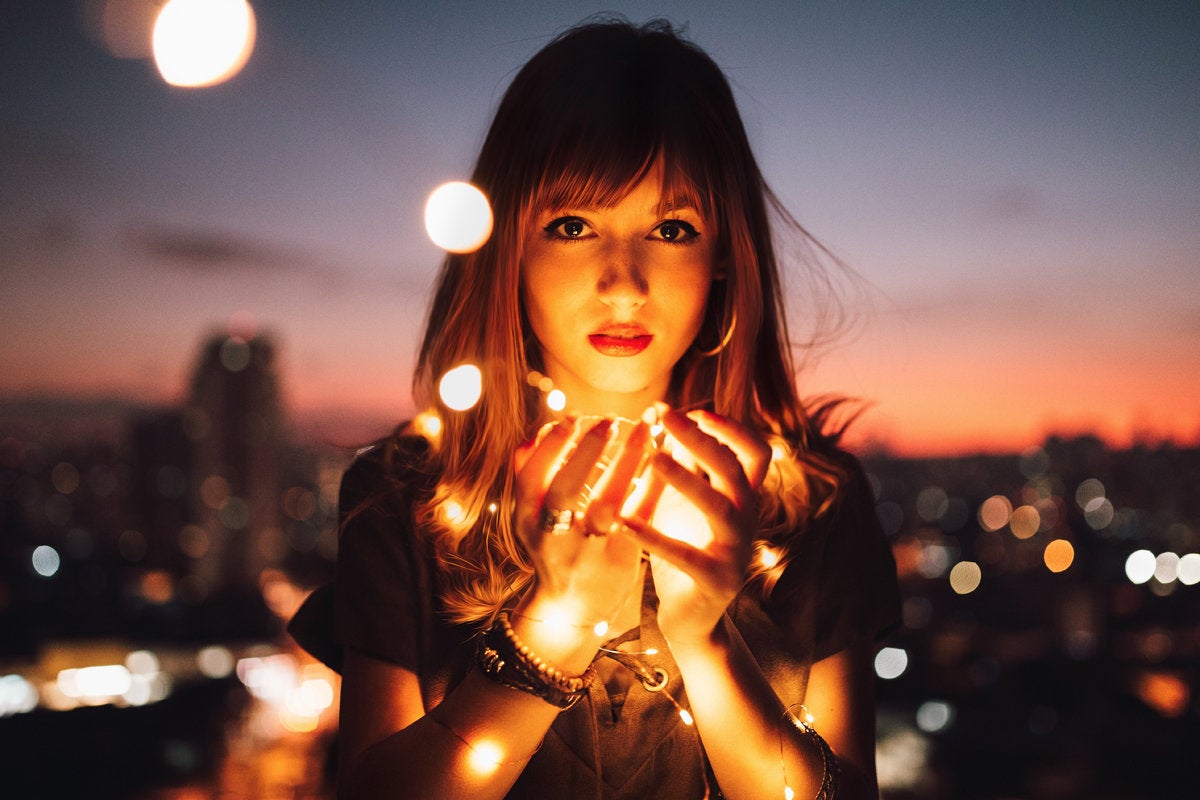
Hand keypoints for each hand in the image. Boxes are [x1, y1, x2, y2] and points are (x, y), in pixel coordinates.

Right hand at [513, 418, 647, 626]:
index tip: (573, 417)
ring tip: (645, 431)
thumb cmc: (554, 548)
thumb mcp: (530, 518)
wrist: (570, 610)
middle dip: (586, 453)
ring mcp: (587, 552)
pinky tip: (665, 459)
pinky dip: (652, 485)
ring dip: (627, 463)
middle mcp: (552, 538)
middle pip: (564, 491)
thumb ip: (529, 477)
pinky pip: (640, 517)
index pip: (530, 477)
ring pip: (606, 505)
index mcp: (527, 521)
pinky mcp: (619, 561)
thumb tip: (537, 432)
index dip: (551, 446)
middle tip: (609, 420)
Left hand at [620, 409, 770, 643]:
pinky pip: (685, 555)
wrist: (690, 617)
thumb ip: (683, 464)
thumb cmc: (684, 548)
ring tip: (652, 458)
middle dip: (701, 439)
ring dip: (687, 478)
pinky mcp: (716, 581)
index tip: (697, 411)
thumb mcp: (683, 502)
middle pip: (735, 469)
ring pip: (719, 506)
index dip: (732, 429)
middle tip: (666, 416)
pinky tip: (625, 522)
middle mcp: (747, 520)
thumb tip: (669, 416)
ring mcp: (736, 551)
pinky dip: (654, 536)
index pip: (756, 453)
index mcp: (743, 499)